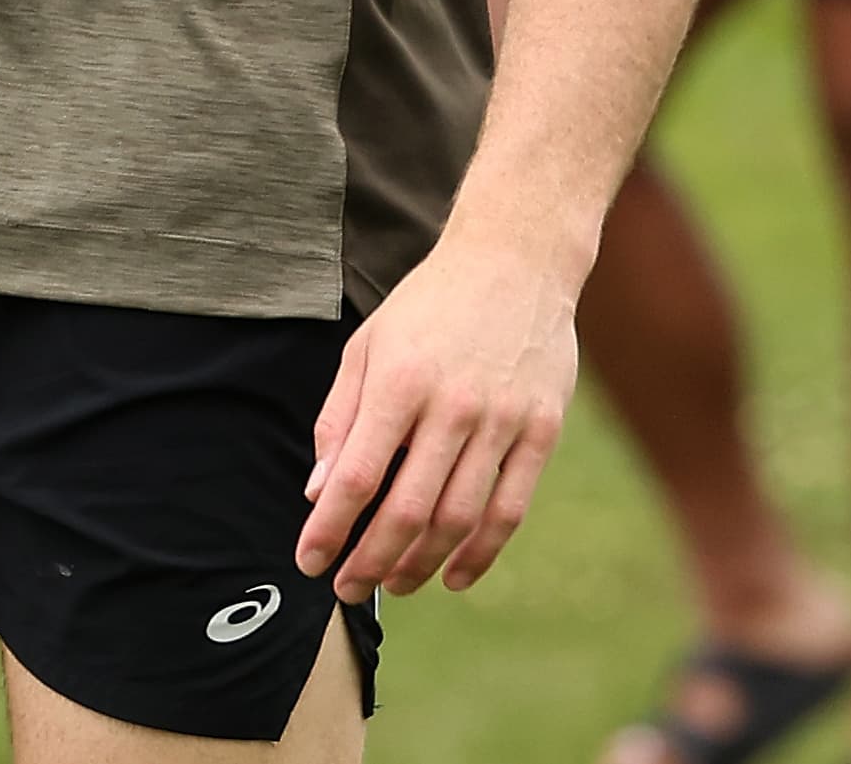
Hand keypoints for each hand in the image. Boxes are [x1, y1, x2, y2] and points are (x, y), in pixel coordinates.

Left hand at [298, 226, 579, 600]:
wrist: (513, 262)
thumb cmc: (428, 306)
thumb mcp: (366, 346)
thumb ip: (340, 419)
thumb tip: (317, 491)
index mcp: (398, 382)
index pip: (356, 475)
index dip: (330, 527)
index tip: (309, 560)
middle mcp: (451, 406)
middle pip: (408, 509)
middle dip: (371, 559)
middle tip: (346, 588)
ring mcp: (503, 422)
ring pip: (459, 518)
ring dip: (421, 563)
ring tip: (393, 584)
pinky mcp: (542, 432)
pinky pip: (510, 509)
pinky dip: (482, 552)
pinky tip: (455, 576)